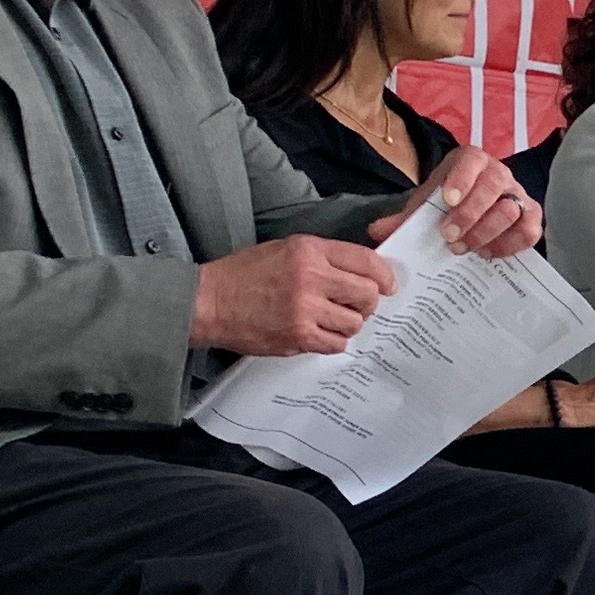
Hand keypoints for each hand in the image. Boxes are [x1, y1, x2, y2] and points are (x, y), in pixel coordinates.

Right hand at [190, 236, 396, 355]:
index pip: (366, 260)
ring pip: (355, 322)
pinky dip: (332, 341)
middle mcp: (311, 277)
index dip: (384, 275)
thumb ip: (323, 257)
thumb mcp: (285, 250)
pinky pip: (336, 344)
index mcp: (309, 250)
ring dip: (348, 324)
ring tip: (330, 320)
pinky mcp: (298, 336)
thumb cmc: (245, 274)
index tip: (387, 285)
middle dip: (368, 303)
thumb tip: (363, 271)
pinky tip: (318, 333)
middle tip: (356, 306)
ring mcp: (305, 308)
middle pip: (368, 294)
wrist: (208, 302)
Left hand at [383, 147, 540, 260]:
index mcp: (470, 160)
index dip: (462, 179)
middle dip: (470, 214)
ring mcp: (518, 195)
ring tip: (463, 249)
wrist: (469, 208)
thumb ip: (403, 218)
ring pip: (513, 210)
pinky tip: (487, 254)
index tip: (447, 200)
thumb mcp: (424, 205)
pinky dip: (510, 245)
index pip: (472, 160)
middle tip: (449, 237)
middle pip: (493, 187)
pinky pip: (530, 230)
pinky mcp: (530, 217)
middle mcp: (499, 173)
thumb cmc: (446, 204)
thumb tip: (378, 231)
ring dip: (486, 233)